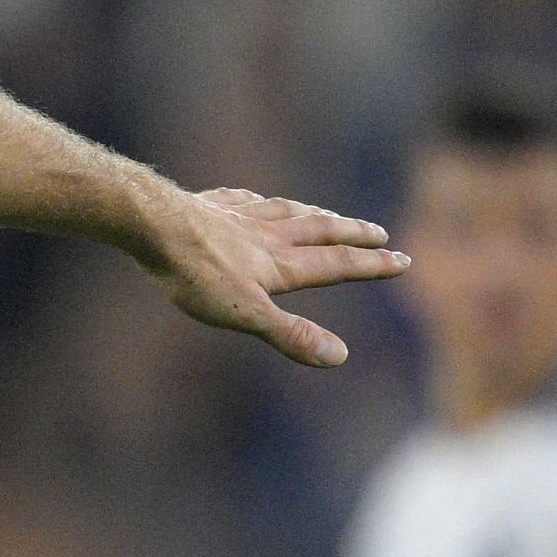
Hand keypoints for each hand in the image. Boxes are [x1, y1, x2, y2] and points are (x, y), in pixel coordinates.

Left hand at [143, 187, 407, 366]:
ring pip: (288, 212)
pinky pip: (244, 201)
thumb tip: (339, 356)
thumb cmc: (198, 274)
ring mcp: (240, 217)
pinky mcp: (210, 206)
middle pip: (320, 231)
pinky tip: (256, 200)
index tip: (402, 259)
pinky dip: (259, 201)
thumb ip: (291, 333)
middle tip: (380, 233)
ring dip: (315, 214)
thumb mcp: (247, 314)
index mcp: (281, 264)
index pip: (337, 265)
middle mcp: (268, 235)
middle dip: (353, 235)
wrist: (154, 224)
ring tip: (330, 215)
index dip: (370, 265)